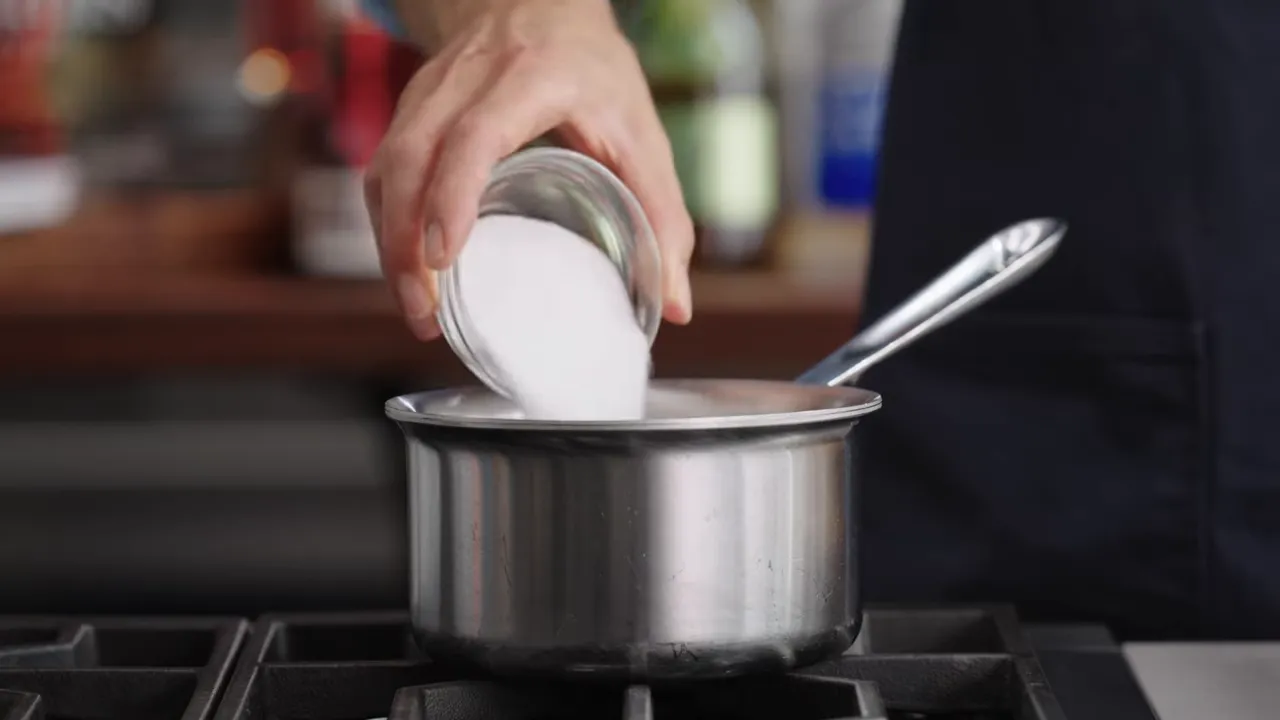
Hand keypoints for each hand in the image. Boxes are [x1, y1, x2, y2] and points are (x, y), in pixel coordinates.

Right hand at [364, 0, 694, 340]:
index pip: (477, 134)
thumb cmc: (594, 71)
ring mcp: (430, 92)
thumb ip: (662, 214)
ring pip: (388, 166)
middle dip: (406, 240)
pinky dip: (387, 224)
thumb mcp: (641, 132)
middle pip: (413, 157)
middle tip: (427, 311)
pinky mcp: (410, 109)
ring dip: (390, 242)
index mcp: (532, 78)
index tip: (444, 256)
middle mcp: (468, 79)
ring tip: (419, 308)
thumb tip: (676, 304)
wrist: (538, 4)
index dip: (454, 194)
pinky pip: (383, 170)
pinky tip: (408, 270)